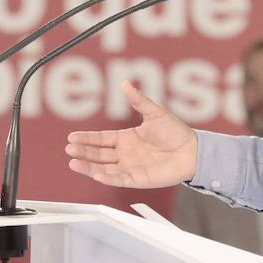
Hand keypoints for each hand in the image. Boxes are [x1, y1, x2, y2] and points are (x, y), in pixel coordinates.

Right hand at [66, 81, 197, 188]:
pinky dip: (107, 178)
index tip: (71, 137)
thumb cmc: (176, 132)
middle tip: (69, 149)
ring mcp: (131, 167)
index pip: (101, 139)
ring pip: (104, 168)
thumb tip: (124, 83)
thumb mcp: (154, 113)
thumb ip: (138, 100)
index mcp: (126, 138)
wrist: (192, 150)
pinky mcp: (138, 179)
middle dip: (83, 151)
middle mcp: (125, 154)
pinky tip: (96, 174)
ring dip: (88, 166)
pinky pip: (119, 179)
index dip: (86, 138)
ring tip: (73, 162)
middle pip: (98, 154)